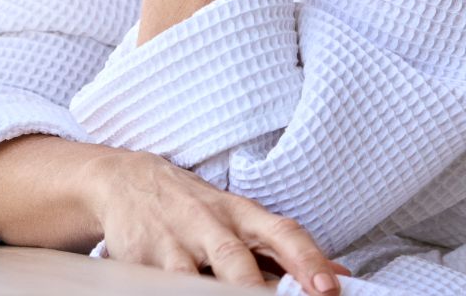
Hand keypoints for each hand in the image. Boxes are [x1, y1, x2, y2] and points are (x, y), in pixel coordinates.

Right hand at [85, 150, 349, 291]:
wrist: (124, 180)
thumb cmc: (194, 207)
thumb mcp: (239, 219)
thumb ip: (285, 250)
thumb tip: (341, 276)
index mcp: (242, 214)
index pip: (283, 234)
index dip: (307, 260)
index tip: (329, 287)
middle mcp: (210, 223)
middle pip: (236, 260)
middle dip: (256, 290)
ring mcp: (175, 240)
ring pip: (197, 275)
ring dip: (219, 292)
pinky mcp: (143, 256)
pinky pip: (165, 283)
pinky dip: (179, 291)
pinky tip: (188, 293)